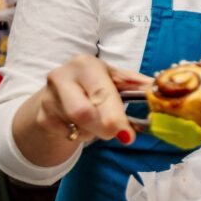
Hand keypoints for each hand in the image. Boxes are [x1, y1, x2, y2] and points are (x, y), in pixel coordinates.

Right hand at [32, 55, 150, 144]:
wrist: (57, 93)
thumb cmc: (93, 84)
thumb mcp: (114, 79)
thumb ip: (136, 85)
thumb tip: (158, 90)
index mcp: (86, 65)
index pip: (101, 92)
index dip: (115, 116)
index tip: (128, 135)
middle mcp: (63, 77)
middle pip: (84, 113)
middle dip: (105, 128)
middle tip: (119, 135)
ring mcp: (49, 98)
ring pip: (77, 127)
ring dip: (94, 131)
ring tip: (98, 122)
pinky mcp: (42, 117)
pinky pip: (68, 134)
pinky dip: (81, 134)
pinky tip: (81, 125)